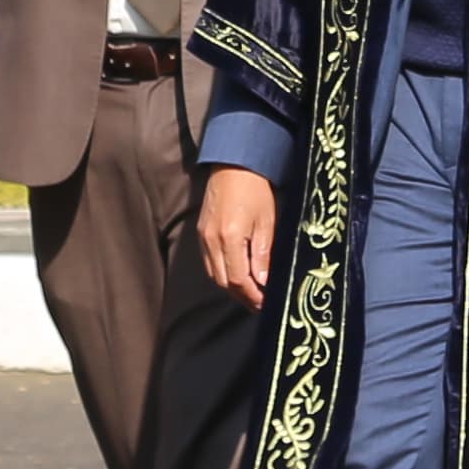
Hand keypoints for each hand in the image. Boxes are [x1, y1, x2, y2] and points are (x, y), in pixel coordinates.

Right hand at [198, 165, 280, 306]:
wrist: (234, 164)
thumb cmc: (255, 190)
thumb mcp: (267, 222)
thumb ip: (263, 255)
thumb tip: (264, 283)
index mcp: (230, 238)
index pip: (239, 280)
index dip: (252, 296)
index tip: (266, 303)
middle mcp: (211, 241)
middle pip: (224, 282)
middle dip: (242, 296)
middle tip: (260, 303)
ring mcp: (203, 238)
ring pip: (214, 274)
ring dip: (231, 287)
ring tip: (250, 293)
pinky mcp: (201, 233)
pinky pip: (208, 262)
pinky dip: (222, 273)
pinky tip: (236, 275)